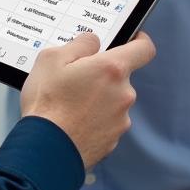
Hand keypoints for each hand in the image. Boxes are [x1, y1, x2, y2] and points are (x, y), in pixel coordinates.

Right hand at [20, 31, 155, 168]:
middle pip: (120, 76)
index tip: (131, 39)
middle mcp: (123, 93)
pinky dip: (94, 119)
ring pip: (113, 100)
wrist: (46, 149)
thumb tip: (92, 42)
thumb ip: (79, 44)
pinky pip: (107, 121)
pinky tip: (72, 121)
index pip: (144, 49)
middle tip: (75, 78)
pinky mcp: (113, 139)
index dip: (139, 41)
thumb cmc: (48, 104)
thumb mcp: (51, 59)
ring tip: (69, 103)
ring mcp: (120, 119)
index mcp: (112, 69)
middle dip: (102, 74)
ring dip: (98, 98)